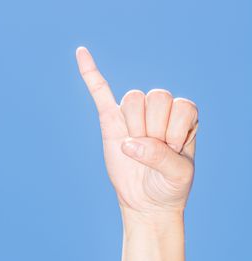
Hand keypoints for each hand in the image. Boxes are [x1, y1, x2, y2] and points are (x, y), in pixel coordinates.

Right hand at [76, 47, 198, 216]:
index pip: (180, 105)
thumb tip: (130, 143)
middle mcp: (160, 111)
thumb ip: (160, 157)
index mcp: (183, 117)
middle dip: (154, 130)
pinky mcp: (111, 122)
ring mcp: (134, 115)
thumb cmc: (168, 187)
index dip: (175, 133)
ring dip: (135, 127)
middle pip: (155, 97)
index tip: (175, 153)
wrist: (147, 202)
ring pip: (133, 99)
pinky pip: (100, 93)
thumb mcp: (178, 175)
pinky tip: (81, 54)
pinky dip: (91, 75)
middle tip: (153, 152)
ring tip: (137, 148)